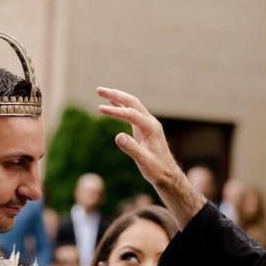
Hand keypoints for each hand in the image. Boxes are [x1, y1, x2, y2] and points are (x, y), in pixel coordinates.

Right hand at [97, 86, 204, 227]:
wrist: (167, 174)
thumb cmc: (157, 169)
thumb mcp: (143, 161)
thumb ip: (131, 148)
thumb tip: (118, 136)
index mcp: (151, 127)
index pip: (131, 114)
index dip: (115, 110)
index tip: (100, 108)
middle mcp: (150, 122)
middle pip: (132, 102)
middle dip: (115, 94)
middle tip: (99, 90)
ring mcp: (147, 124)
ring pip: (132, 105)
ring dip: (117, 97)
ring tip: (101, 93)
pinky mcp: (144, 128)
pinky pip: (131, 112)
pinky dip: (121, 106)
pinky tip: (112, 103)